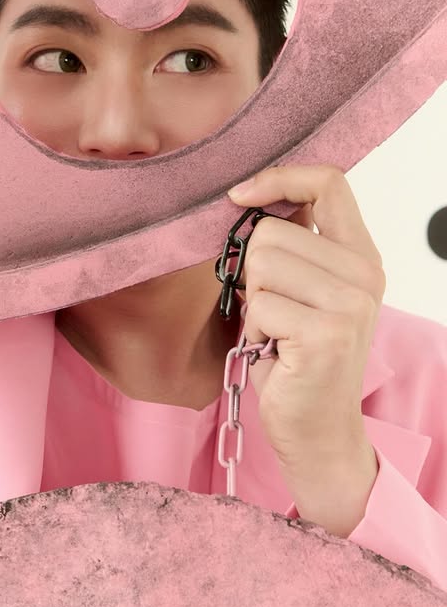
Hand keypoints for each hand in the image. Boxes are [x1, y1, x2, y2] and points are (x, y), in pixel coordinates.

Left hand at [227, 164, 385, 536]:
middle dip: (254, 272)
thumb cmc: (297, 356)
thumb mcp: (303, 291)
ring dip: (254, 301)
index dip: (279, 178)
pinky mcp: (327, 333)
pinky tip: (275, 350)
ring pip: (261, 264)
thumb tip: (249, 201)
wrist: (317, 429)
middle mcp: (365, 274)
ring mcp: (351, 304)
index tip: (241, 196)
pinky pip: (259, 305)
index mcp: (361, 255)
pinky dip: (254, 330)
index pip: (329, 182)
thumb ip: (293, 246)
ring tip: (277, 330)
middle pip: (272, 230)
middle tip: (274, 310)